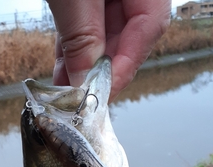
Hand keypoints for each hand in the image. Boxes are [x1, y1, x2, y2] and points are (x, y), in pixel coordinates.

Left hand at [48, 0, 170, 100]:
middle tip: (78, 99)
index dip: (125, 66)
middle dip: (100, 70)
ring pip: (105, 32)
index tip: (101, 94)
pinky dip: (74, 45)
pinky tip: (62, 70)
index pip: (150, 26)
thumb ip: (82, 36)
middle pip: (128, 35)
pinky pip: (87, 22)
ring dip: (83, 63)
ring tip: (65, 91)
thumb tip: (84, 84)